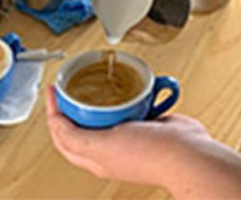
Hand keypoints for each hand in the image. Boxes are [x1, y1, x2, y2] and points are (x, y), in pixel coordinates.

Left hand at [45, 89, 207, 185]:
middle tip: (70, 86)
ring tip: (97, 82)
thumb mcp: (101, 147)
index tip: (53, 92)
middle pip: (83, 123)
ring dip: (104, 97)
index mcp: (95, 157)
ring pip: (109, 112)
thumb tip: (57, 125)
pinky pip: (136, 105)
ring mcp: (131, 134)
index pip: (63, 136)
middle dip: (74, 104)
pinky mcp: (150, 123)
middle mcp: (111, 146)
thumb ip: (75, 138)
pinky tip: (133, 86)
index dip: (53, 114)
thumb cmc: (148, 157)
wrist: (186, 152)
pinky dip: (133, 94)